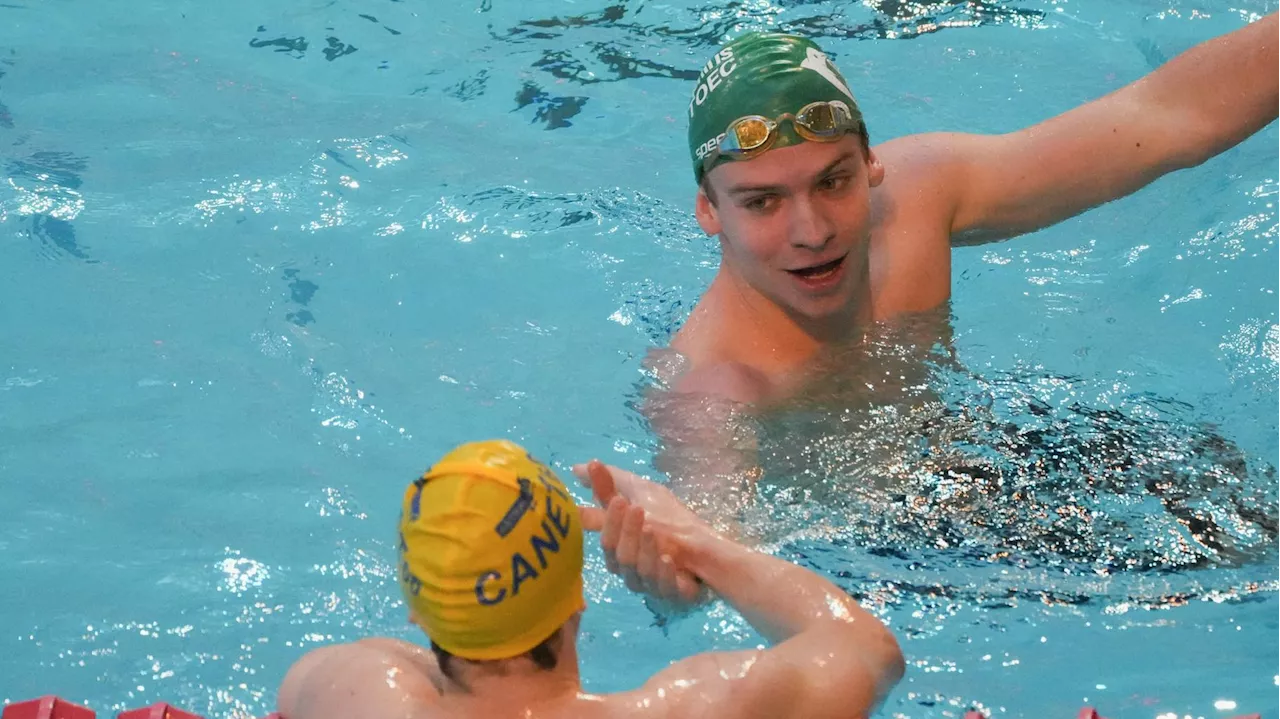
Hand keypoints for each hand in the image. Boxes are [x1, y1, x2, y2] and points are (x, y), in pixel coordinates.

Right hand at [574, 460, 709, 609]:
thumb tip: (577, 466)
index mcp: (619, 550)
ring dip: (645, 550)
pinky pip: (663, 588)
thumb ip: (608, 486)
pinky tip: (668, 559)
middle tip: (636, 509)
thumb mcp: (640, 495)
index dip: (610, 522)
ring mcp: (651, 585)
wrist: (709, 547)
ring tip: (652, 529)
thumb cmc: (669, 521)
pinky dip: (663, 573)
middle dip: (626, 532)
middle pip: (619, 557)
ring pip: (639, 573)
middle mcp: (631, 570)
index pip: (607, 540)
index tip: (619, 500)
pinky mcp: (673, 595)